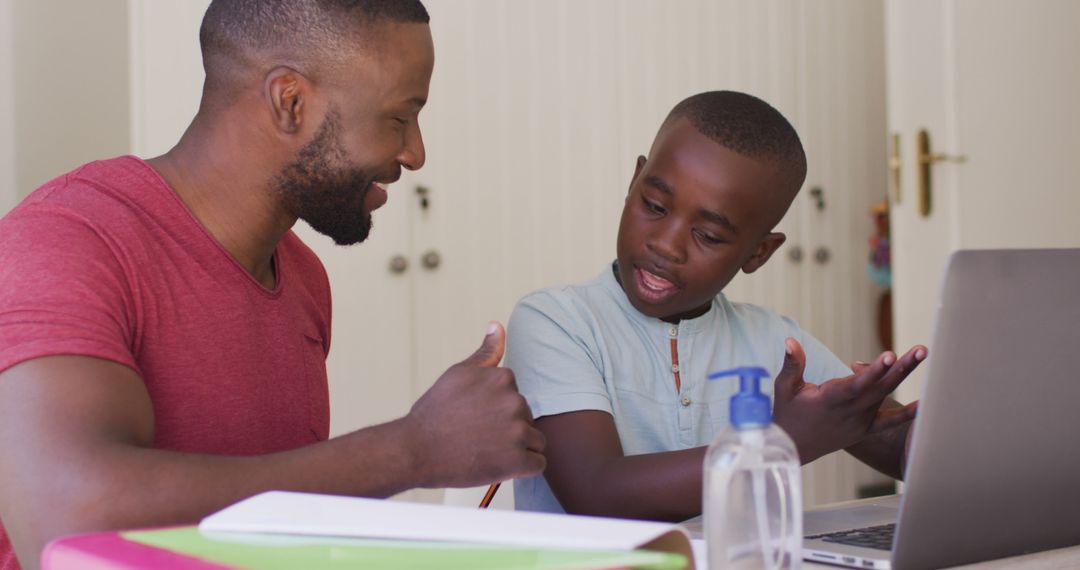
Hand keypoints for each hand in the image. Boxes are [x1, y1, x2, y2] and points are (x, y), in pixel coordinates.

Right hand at [404, 322, 545, 487]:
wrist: (415, 450)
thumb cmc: (434, 413)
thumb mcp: (458, 374)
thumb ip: (485, 353)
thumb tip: (497, 326)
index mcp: (504, 378)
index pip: (515, 397)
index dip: (495, 411)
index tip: (475, 417)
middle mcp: (515, 401)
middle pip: (526, 418)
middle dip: (507, 428)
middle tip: (477, 435)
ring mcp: (518, 432)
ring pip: (535, 440)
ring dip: (517, 448)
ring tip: (486, 450)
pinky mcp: (518, 461)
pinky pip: (537, 464)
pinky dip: (522, 467)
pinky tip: (499, 464)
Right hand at [772, 338, 925, 463]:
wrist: (792, 449)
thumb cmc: (787, 414)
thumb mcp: (785, 388)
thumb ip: (792, 364)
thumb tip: (790, 340)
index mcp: (829, 401)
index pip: (855, 385)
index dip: (873, 371)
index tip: (890, 355)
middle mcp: (848, 413)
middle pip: (879, 387)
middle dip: (900, 367)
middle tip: (921, 349)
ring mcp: (859, 422)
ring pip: (884, 396)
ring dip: (902, 375)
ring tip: (921, 353)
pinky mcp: (864, 430)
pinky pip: (888, 422)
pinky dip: (906, 415)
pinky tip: (924, 403)